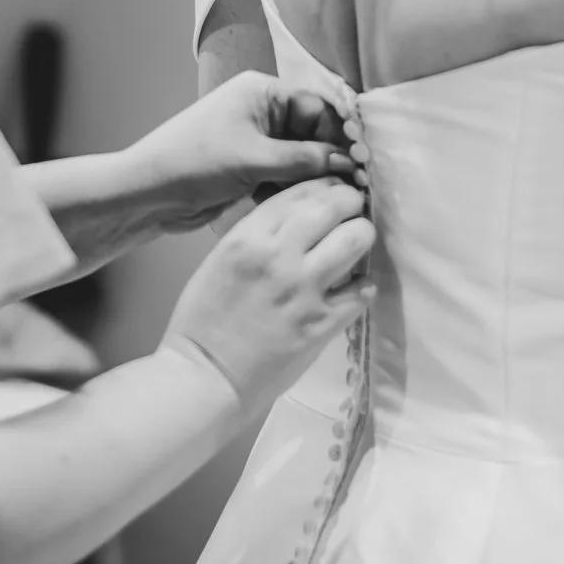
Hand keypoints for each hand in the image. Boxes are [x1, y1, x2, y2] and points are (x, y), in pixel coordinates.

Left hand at [125, 72, 358, 234]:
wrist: (147, 194)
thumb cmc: (195, 163)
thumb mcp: (254, 159)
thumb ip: (305, 160)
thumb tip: (349, 164)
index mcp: (261, 93)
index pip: (317, 106)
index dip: (341, 132)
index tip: (364, 158)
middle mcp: (261, 111)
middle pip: (312, 132)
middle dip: (332, 157)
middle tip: (358, 184)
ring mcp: (255, 140)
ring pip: (300, 156)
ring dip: (315, 176)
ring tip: (339, 198)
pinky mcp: (249, 167)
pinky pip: (285, 173)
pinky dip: (295, 187)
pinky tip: (308, 204)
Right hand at [163, 178, 374, 405]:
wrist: (204, 377)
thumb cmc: (202, 321)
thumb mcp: (221, 260)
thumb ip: (257, 235)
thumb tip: (297, 219)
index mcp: (248, 237)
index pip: (301, 192)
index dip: (324, 186)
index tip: (333, 192)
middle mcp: (279, 255)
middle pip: (335, 206)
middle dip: (350, 203)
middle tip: (352, 212)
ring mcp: (304, 289)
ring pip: (356, 239)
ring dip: (361, 237)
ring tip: (357, 245)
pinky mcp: (321, 324)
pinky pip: (360, 291)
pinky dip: (362, 286)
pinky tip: (355, 288)